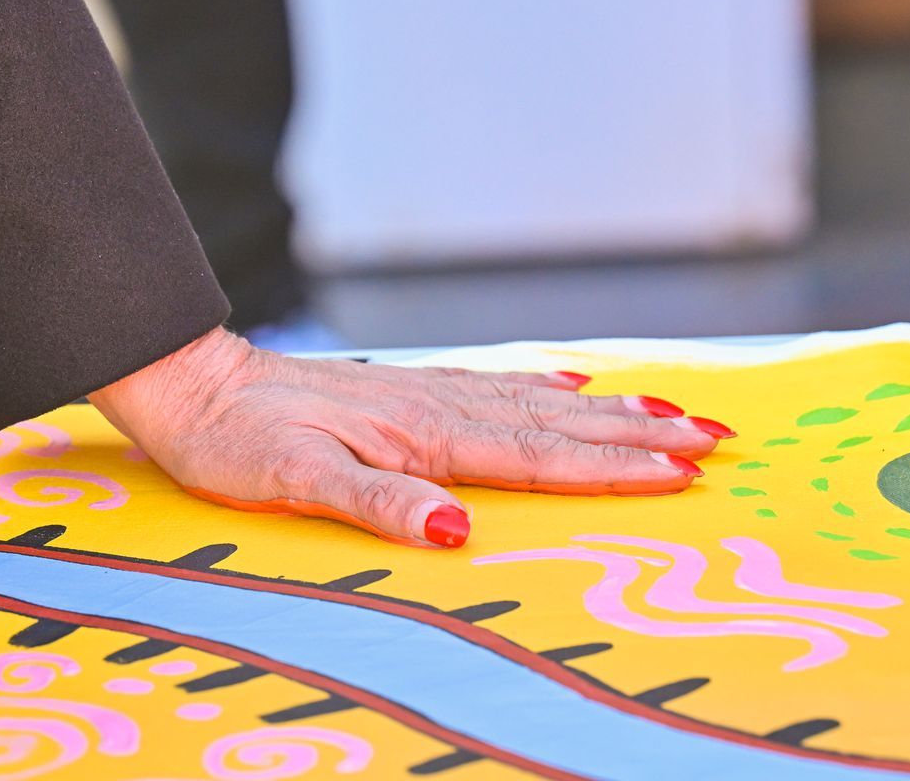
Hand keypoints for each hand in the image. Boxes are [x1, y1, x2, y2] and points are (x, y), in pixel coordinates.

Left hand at [90, 329, 731, 548]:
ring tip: (673, 409)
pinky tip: (572, 384)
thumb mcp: (293, 479)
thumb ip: (378, 500)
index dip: (612, 467)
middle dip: (637, 434)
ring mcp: (423, 393)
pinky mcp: (404, 389)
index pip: (535, 456)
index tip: (683, 469)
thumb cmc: (236, 439)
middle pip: (556, 424)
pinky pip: (495, 385)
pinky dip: (544, 386)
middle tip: (715, 436)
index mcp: (420, 435)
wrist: (194, 382)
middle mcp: (435, 406)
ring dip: (608, 410)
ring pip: (536, 401)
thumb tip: (458, 527)